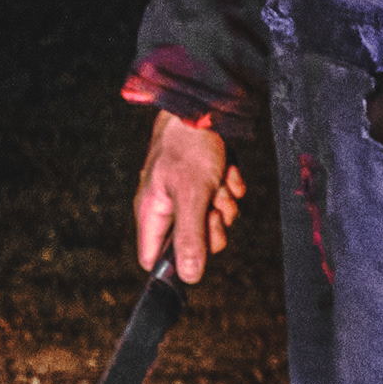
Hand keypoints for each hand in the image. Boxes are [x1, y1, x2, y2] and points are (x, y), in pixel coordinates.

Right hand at [131, 112, 244, 283]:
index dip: (173, 263)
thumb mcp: (192, 195)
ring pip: (213, 220)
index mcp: (152, 211)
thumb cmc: (188, 145)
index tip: (196, 252)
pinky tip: (226, 171)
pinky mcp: (205, 180)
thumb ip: (190, 237)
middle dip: (211, 226)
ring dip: (223, 203)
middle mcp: (167, 205)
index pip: (153, 258)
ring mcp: (186, 192)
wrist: (205, 106)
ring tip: (218, 181)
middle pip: (193, 242)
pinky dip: (229, 186)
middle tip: (213, 208)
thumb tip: (188, 277)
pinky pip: (223, 199)